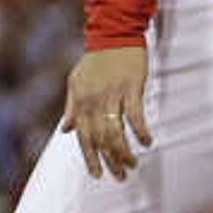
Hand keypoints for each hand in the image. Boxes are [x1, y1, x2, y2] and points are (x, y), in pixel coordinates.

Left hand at [60, 44, 152, 177]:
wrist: (112, 36)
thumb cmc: (95, 61)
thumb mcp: (75, 83)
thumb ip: (71, 108)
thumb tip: (66, 130)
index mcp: (80, 102)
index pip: (83, 137)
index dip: (90, 157)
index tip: (97, 175)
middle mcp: (93, 101)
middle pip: (100, 139)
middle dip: (110, 161)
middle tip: (121, 176)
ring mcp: (112, 95)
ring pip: (116, 131)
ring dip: (125, 151)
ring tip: (133, 164)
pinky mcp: (130, 88)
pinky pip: (135, 115)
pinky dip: (140, 130)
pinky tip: (146, 142)